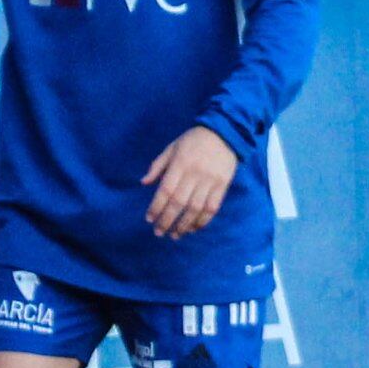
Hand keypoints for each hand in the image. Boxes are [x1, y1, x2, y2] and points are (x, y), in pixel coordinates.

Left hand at [141, 124, 238, 238]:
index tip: (149, 219)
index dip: (156, 207)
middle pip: (179, 203)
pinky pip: (212, 208)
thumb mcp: (172, 147)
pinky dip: (202, 221)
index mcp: (180, 164)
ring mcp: (210, 180)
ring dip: (184, 225)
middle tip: (159, 233)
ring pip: (195, 209)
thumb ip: (158, 165)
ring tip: (175, 235)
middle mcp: (194, 173)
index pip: (165, 190)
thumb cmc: (193, 140)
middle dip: (167, 220)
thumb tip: (143, 183)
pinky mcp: (222, 185)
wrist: (225, 132)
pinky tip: (194, 228)